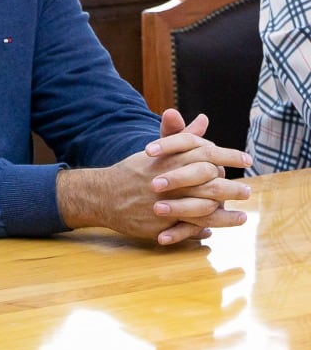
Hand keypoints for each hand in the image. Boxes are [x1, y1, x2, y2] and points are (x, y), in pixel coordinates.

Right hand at [57, 109, 250, 245]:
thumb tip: (203, 119)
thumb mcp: (157, 151)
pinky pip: (188, 228)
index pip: (208, 155)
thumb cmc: (132, 172)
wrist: (101, 195)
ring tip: (241, 217)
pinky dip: (203, 230)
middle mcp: (170, 182)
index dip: (230, 157)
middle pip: (211, 184)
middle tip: (247, 191)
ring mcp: (165, 204)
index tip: (247, 160)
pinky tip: (214, 229)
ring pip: (204, 210)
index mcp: (170, 161)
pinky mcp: (159, 223)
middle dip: (233, 189)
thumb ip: (182, 136)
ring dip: (225, 215)